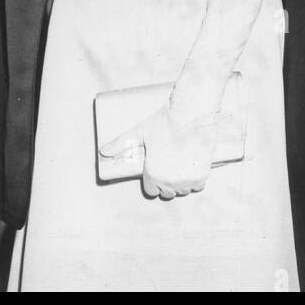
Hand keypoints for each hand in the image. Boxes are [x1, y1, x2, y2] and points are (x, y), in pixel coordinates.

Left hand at [99, 106, 218, 200]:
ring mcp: (186, 180)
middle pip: (167, 193)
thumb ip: (121, 142)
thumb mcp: (141, 131)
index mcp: (152, 174)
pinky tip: (193, 167)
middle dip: (167, 183)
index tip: (158, 170)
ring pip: (183, 190)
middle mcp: (168, 182)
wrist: (192, 112)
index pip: (151, 190)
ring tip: (181, 166)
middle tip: (170, 166)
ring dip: (182, 183)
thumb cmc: (165, 120)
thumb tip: (103, 150)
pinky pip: (198, 186)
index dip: (153, 180)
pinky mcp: (201, 176)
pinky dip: (196, 180)